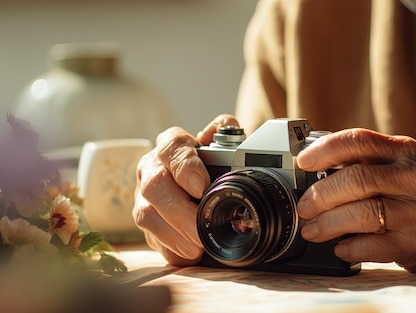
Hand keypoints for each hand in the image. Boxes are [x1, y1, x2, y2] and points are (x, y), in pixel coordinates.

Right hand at [132, 114, 238, 264]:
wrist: (196, 185)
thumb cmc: (210, 163)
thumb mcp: (221, 144)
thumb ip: (226, 133)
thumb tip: (228, 127)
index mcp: (170, 146)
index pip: (172, 147)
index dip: (185, 166)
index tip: (201, 185)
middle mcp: (152, 169)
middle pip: (154, 186)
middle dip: (178, 210)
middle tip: (200, 226)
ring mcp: (144, 198)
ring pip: (146, 215)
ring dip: (172, 234)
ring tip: (196, 246)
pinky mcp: (146, 224)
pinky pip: (151, 239)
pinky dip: (170, 249)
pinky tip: (187, 254)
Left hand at [296, 128, 415, 271]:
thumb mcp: (404, 165)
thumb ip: (368, 161)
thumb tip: (315, 169)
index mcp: (406, 151)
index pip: (359, 140)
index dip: (325, 150)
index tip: (303, 161)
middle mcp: (415, 177)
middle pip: (356, 179)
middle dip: (320, 195)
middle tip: (305, 207)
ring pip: (361, 214)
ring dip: (327, 224)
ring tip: (313, 229)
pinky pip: (371, 246)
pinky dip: (347, 248)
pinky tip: (340, 246)